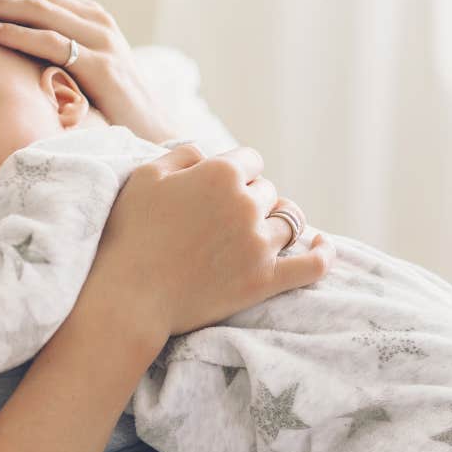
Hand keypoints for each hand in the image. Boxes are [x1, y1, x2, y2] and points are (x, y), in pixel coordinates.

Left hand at [0, 0, 176, 142]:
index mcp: (89, 17)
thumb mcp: (80, 73)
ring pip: (38, 10)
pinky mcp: (101, 65)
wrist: (154, 137)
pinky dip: (16, 33)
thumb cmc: (111, 110)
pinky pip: (51, 41)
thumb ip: (52, 54)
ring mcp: (101, 40)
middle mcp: (96, 20)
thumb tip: (6, 52)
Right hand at [87, 144, 330, 341]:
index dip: (235, 172)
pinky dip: (322, 253)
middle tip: (223, 219)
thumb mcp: (146, 176)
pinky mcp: (266, 280)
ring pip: (288, 221)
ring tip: (259, 233)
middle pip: (268, 191)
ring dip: (274, 223)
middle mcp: (246, 204)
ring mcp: (260, 244)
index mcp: (220, 173)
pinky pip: (312, 264)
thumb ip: (183, 154)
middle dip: (251, 199)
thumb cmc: (129, 233)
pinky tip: (322, 245)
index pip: (250, 160)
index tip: (219, 188)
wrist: (129, 296)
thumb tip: (208, 154)